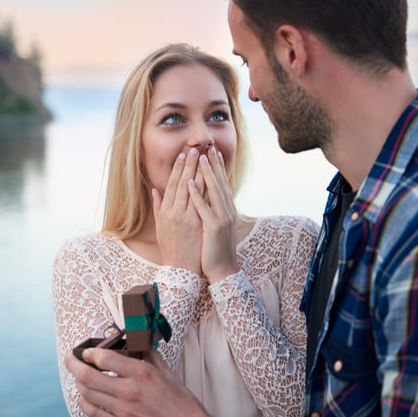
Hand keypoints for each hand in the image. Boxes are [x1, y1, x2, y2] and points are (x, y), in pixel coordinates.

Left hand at [65, 348, 212, 416]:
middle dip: (73, 364)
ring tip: (79, 377)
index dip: (89, 352)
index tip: (87, 351)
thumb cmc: (179, 402)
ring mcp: (123, 411)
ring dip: (79, 383)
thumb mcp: (166, 372)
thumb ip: (147, 355)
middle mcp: (129, 391)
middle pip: (87, 376)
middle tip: (70, 359)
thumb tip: (134, 343)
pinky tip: (88, 397)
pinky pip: (93, 413)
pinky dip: (86, 403)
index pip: (104, 358)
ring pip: (87, 394)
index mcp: (141, 373)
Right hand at [152, 147, 203, 273]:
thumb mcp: (160, 227)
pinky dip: (207, 189)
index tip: (183, 155)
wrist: (182, 269)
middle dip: (190, 165)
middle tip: (196, 149)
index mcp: (165, 212)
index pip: (172, 185)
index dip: (178, 169)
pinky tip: (211, 177)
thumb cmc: (171, 249)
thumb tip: (155, 190)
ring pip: (195, 190)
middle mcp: (176, 212)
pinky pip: (204, 202)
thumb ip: (158, 207)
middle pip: (183, 183)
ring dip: (201, 172)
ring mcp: (189, 218)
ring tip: (206, 158)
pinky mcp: (199, 224)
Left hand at [188, 147, 238, 283]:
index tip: (211, 153)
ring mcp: (221, 218)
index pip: (220, 184)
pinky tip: (191, 182)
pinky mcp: (214, 226)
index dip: (216, 168)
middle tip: (207, 147)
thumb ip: (208, 210)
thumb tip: (205, 201)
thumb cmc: (214, 249)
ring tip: (199, 157)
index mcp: (225, 210)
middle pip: (219, 183)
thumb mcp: (212, 226)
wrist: (222, 270)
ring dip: (205, 173)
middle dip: (212, 165)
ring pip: (213, 191)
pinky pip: (203, 207)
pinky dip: (197, 193)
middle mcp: (226, 211)